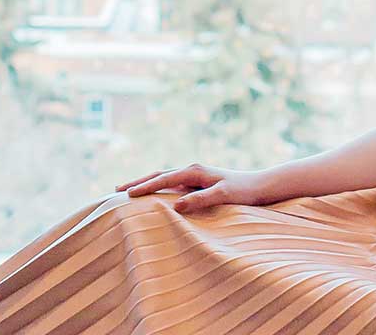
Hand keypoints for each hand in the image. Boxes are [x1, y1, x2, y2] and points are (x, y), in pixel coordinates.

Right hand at [114, 163, 275, 214]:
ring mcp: (194, 175)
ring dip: (146, 182)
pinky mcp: (198, 182)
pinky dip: (157, 186)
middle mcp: (192, 169)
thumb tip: (175, 205)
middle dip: (138, 181)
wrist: (260, 185)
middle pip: (158, 174)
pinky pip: (171, 183)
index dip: (144, 187)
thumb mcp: (223, 196)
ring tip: (128, 189)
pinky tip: (153, 194)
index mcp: (194, 170)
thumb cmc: (243, 191)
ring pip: (163, 177)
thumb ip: (200, 199)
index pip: (163, 179)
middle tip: (116, 188)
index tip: (126, 194)